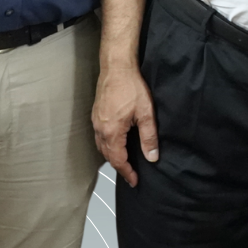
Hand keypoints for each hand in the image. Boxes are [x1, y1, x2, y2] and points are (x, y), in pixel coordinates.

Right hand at [92, 61, 158, 187]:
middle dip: (119, 166)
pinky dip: (107, 145)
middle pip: (107, 156)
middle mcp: (100, 129)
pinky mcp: (96, 114)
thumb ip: (148, 136)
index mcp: (111, 132)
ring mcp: (96, 121)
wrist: (116, 66)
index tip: (135, 181)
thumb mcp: (146, 112)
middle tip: (131, 173)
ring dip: (112, 156)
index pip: (118, 160)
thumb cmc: (131, 86)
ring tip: (124, 161)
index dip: (127, 172)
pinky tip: (116, 143)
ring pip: (101, 147)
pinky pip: (99, 136)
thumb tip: (152, 157)